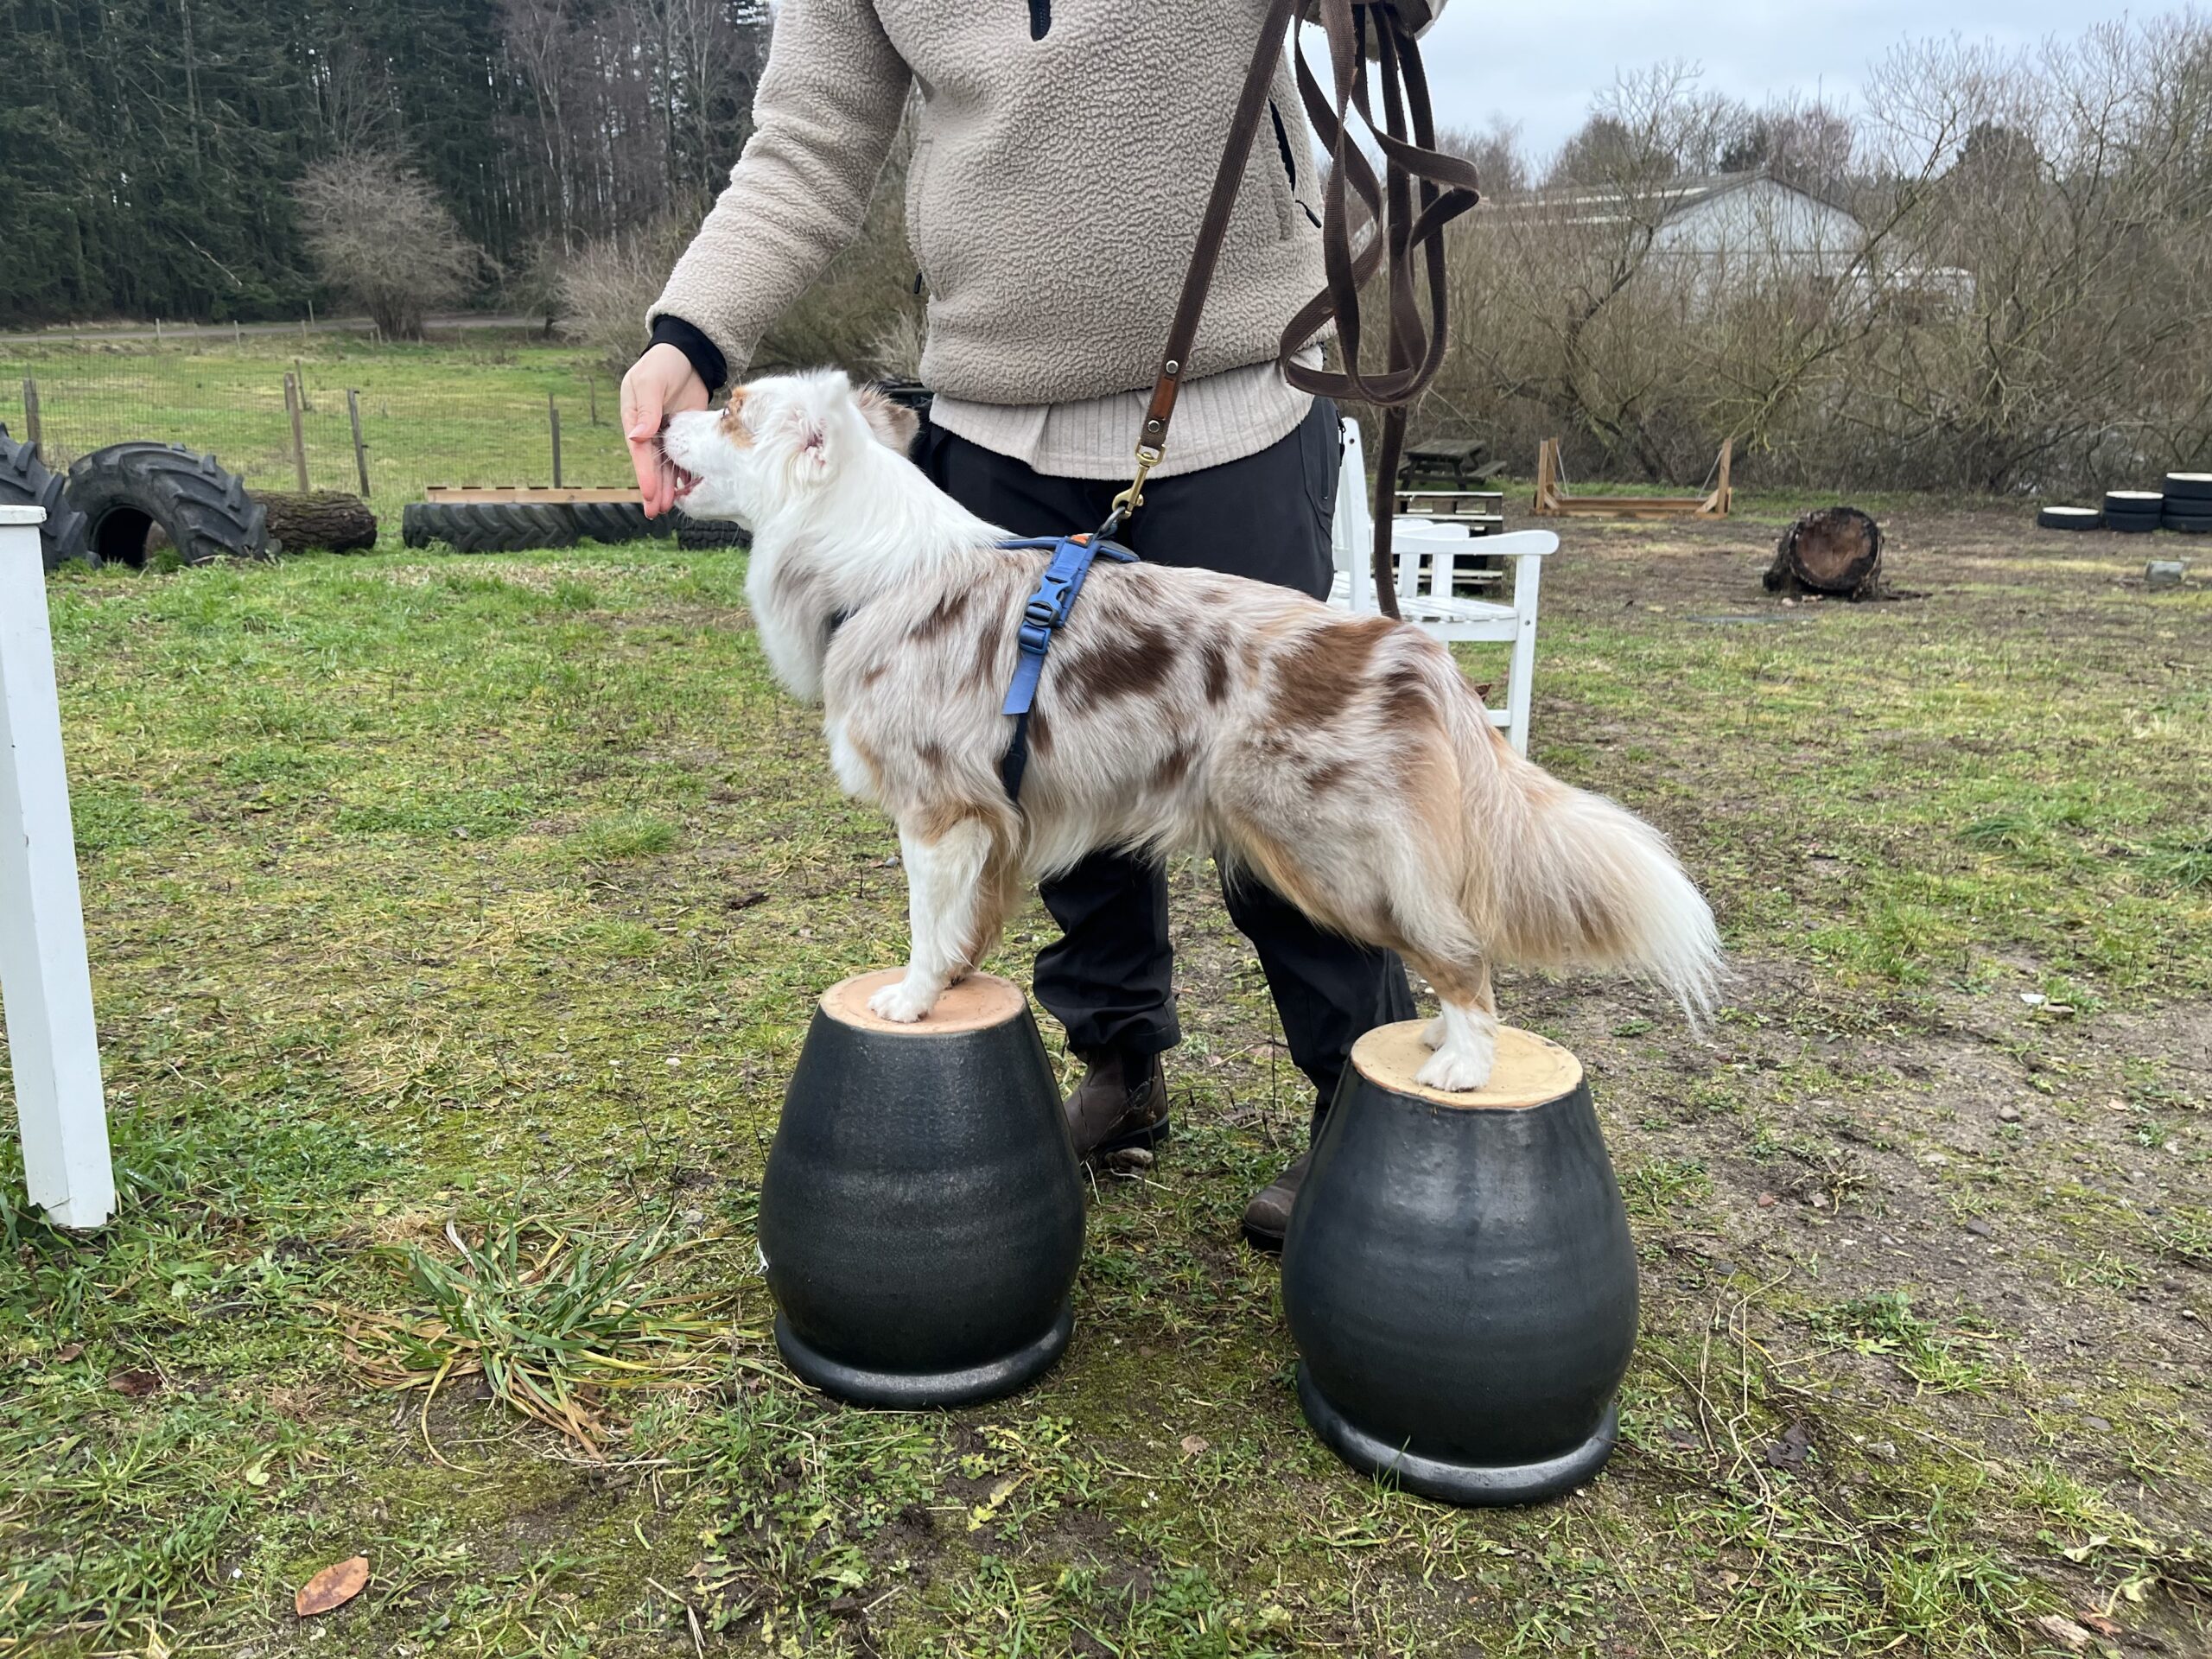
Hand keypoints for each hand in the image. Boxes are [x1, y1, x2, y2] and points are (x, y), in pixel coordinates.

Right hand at [623, 343, 709, 516]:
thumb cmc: (663, 365)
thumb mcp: (651, 383)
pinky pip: (683, 458)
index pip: (639, 452)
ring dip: (667, 487)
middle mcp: (648, 431)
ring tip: (668, 509)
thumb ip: (647, 410)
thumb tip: (636, 437)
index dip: (644, 473)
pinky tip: (687, 491)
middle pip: (651, 465)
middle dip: (654, 489)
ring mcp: (666, 435)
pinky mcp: (684, 435)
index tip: (650, 492)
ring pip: (666, 466)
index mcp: (634, 419)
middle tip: (657, 512)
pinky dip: (684, 474)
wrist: (687, 356)